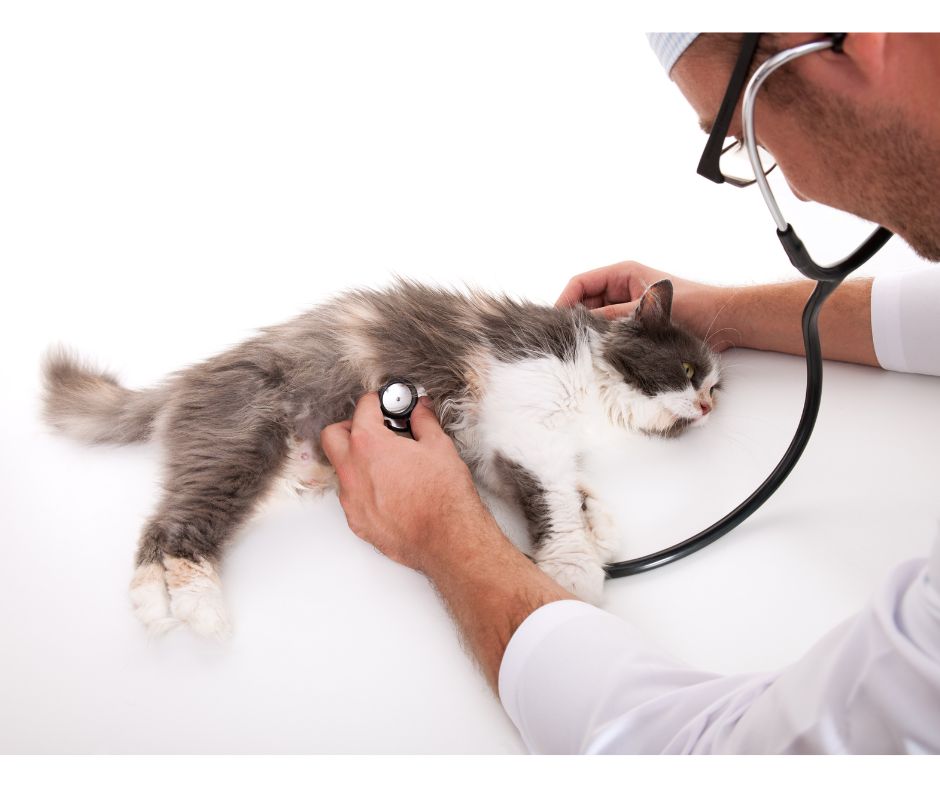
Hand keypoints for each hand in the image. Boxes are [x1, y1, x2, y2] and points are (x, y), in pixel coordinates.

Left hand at [320, 393, 491, 573]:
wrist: (447, 538)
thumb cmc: (443, 495)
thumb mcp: (439, 446)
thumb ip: (424, 421)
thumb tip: (420, 410)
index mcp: (369, 444)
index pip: (362, 408)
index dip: (378, 402)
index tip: (387, 405)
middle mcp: (352, 470)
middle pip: (333, 436)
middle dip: (351, 427)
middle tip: (376, 430)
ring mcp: (351, 499)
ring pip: (342, 470)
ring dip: (358, 461)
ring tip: (389, 465)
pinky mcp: (357, 522)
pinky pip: (352, 498)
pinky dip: (365, 489)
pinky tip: (391, 491)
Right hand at [557, 261, 737, 349]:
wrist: (724, 319)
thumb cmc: (695, 304)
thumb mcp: (646, 311)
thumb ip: (613, 317)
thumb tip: (584, 327)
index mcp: (623, 273)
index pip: (581, 283)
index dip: (564, 300)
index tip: (557, 322)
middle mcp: (623, 287)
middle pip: (585, 302)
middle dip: (577, 320)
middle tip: (568, 341)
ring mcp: (628, 306)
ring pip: (598, 319)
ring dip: (592, 333)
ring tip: (586, 349)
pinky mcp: (636, 324)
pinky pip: (613, 331)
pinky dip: (606, 341)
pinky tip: (604, 354)